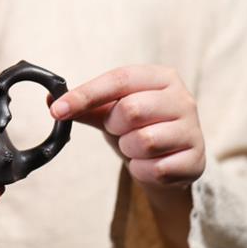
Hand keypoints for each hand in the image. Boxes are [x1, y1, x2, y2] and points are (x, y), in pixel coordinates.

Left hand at [47, 65, 203, 247]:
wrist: (168, 162)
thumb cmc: (137, 128)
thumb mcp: (110, 111)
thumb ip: (84, 105)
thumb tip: (50, 98)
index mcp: (161, 77)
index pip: (119, 79)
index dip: (85, 94)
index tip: (57, 110)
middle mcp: (183, 99)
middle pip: (131, 110)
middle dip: (115, 125)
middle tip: (119, 130)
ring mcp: (193, 130)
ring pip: (144, 141)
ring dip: (129, 149)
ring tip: (135, 146)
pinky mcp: (196, 161)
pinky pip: (155, 168)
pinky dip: (141, 170)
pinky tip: (148, 164)